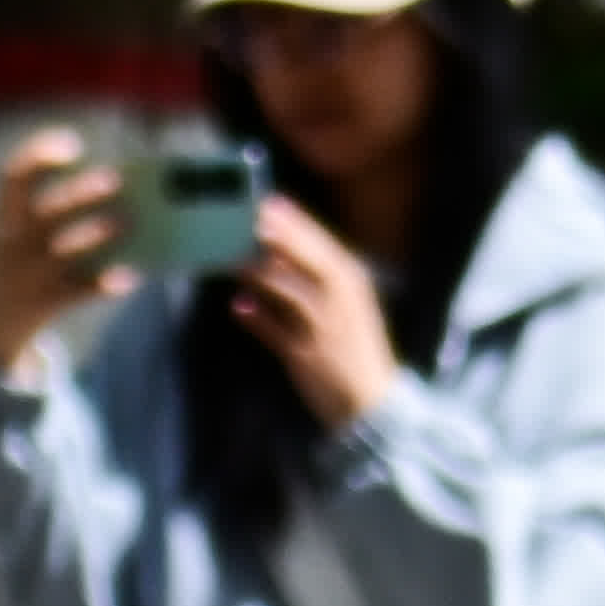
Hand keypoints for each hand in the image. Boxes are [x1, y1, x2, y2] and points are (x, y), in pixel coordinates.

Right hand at [0, 129, 130, 374]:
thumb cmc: (19, 262)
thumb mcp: (15, 230)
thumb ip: (46, 205)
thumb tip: (111, 183)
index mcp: (3, 216)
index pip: (12, 176)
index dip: (38, 154)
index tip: (74, 143)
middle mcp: (12, 242)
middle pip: (44, 212)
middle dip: (79, 194)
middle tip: (116, 179)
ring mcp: (27, 274)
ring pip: (61, 251)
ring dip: (93, 235)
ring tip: (125, 222)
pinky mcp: (45, 303)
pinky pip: (78, 292)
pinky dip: (104, 285)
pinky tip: (131, 276)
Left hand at [237, 193, 402, 428]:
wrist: (372, 403)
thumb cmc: (356, 351)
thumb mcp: (344, 309)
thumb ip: (312, 283)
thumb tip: (271, 257)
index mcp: (353, 285)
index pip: (323, 246)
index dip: (296, 223)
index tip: (270, 202)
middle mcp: (341, 301)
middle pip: (308, 261)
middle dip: (278, 239)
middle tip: (247, 218)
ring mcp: (323, 327)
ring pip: (289, 291)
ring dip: (260, 273)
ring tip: (232, 258)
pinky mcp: (305, 355)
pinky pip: (276, 332)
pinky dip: (257, 319)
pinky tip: (238, 306)